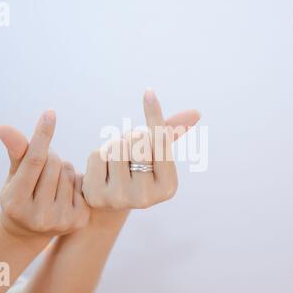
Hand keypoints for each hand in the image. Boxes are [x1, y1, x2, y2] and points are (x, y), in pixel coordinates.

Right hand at [0, 110, 89, 237]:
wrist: (31, 230)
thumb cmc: (20, 196)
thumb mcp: (13, 176)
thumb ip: (16, 152)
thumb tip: (3, 127)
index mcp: (16, 203)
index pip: (33, 161)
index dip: (42, 135)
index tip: (50, 113)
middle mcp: (38, 215)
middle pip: (54, 163)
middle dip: (49, 157)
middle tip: (42, 169)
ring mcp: (60, 220)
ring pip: (69, 171)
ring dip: (62, 169)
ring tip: (52, 183)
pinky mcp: (78, 220)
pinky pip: (81, 183)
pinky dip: (74, 181)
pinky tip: (65, 192)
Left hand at [82, 89, 199, 209]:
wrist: (109, 200)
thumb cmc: (137, 170)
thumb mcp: (156, 153)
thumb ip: (171, 133)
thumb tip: (195, 113)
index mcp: (168, 186)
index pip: (161, 140)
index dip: (154, 114)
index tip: (148, 92)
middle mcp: (147, 198)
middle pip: (138, 140)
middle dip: (132, 137)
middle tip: (131, 152)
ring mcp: (121, 199)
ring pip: (116, 146)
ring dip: (114, 146)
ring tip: (116, 163)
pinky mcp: (97, 196)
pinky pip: (97, 156)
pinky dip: (98, 155)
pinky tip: (102, 172)